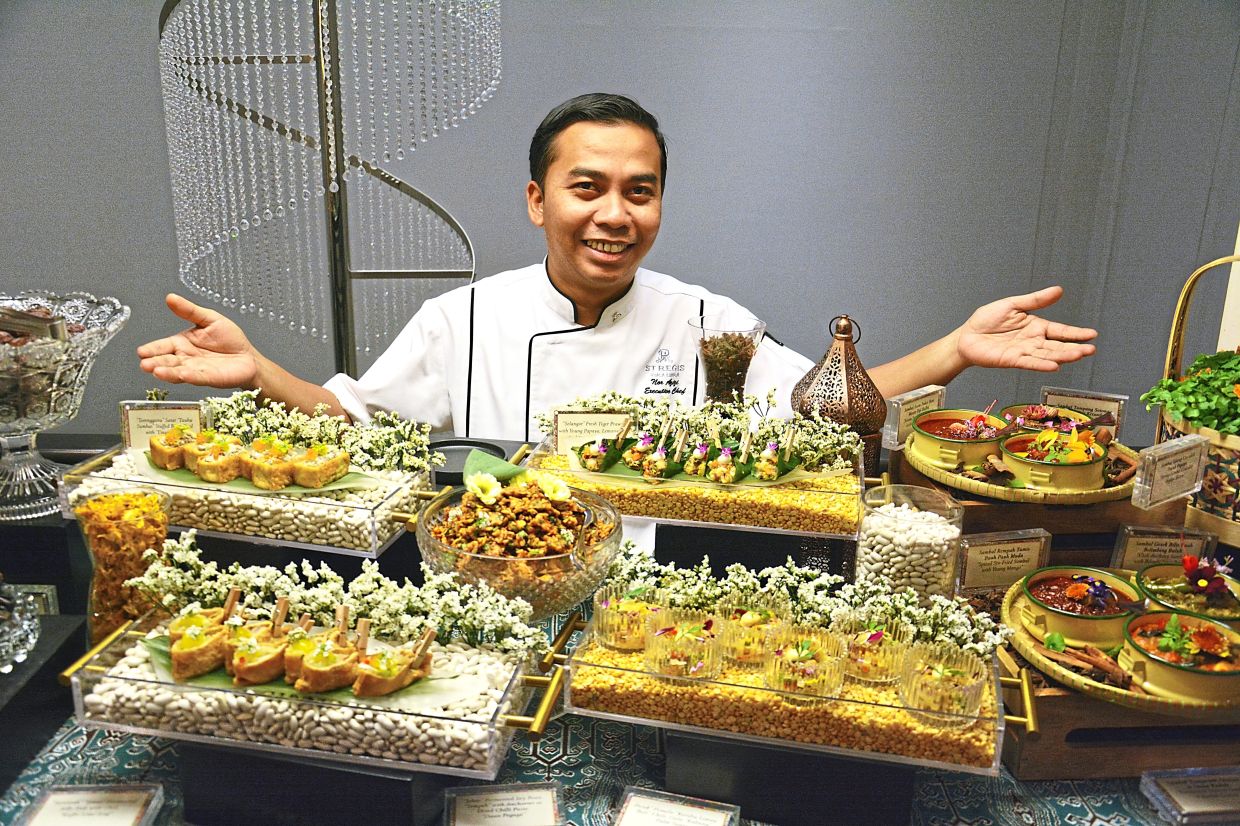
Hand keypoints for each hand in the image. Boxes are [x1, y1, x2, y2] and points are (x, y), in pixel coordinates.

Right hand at [137, 294, 259, 387]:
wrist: (248, 356)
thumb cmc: (230, 339)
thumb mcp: (209, 319)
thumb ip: (189, 311)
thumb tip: (171, 297)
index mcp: (182, 343)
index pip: (163, 346)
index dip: (152, 349)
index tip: (141, 351)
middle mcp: (186, 358)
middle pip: (167, 361)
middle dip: (155, 363)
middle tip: (145, 364)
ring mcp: (196, 370)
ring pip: (178, 371)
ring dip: (168, 372)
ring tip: (156, 371)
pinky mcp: (209, 378)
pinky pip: (198, 377)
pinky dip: (189, 376)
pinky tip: (182, 374)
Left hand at [956, 286, 1096, 371]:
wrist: (966, 335)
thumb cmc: (987, 320)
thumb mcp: (1012, 304)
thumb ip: (1035, 300)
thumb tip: (1058, 290)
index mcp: (1036, 326)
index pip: (1060, 330)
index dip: (1076, 333)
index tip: (1093, 335)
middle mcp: (1033, 341)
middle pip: (1057, 345)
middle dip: (1074, 347)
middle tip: (1091, 350)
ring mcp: (1023, 352)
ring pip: (1047, 355)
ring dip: (1063, 356)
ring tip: (1079, 355)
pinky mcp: (1011, 360)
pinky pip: (1029, 362)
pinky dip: (1041, 364)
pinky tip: (1054, 366)